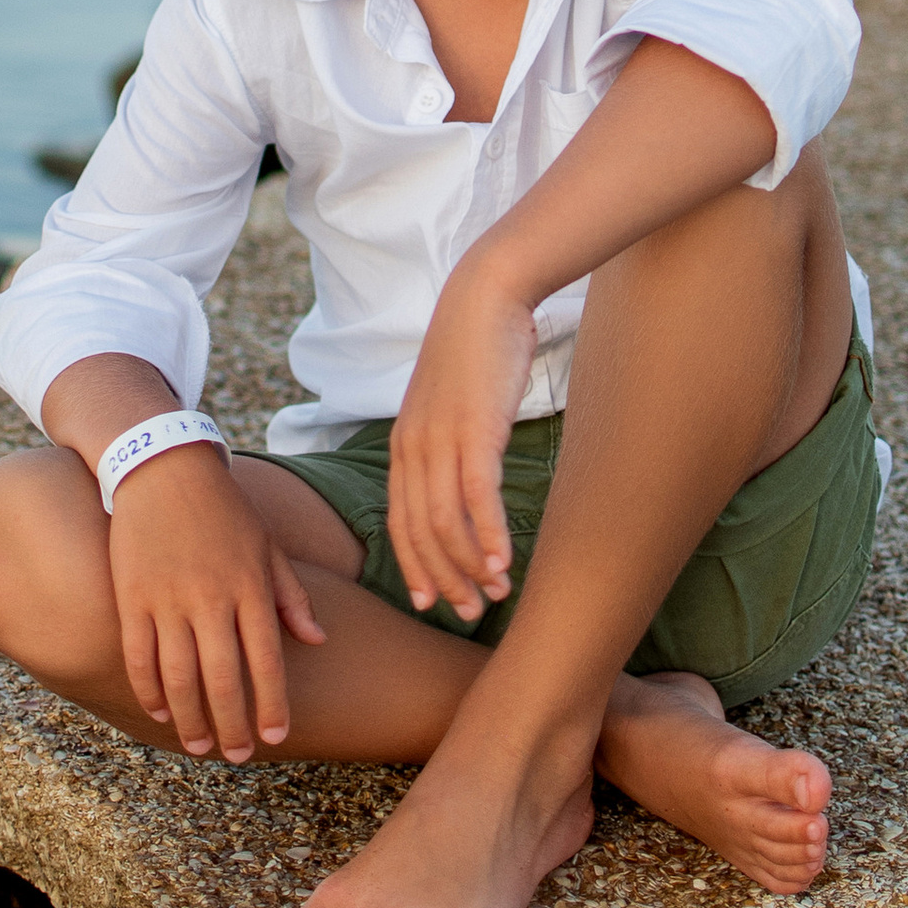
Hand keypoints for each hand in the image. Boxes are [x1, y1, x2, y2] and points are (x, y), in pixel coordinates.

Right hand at [106, 449, 326, 759]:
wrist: (163, 468)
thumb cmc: (224, 509)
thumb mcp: (268, 546)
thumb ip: (291, 596)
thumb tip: (317, 640)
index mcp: (249, 588)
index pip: (266, 660)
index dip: (271, 703)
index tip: (276, 736)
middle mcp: (210, 599)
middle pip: (222, 678)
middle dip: (232, 724)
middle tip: (238, 755)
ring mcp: (168, 599)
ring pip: (178, 675)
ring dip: (189, 717)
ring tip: (200, 745)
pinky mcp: (132, 595)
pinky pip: (139, 654)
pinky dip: (149, 688)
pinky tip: (158, 711)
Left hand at [386, 258, 535, 623]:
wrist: (485, 296)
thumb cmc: (476, 351)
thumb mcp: (451, 404)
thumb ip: (450, 442)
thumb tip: (465, 476)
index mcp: (403, 446)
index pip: (401, 523)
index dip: (416, 566)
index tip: (433, 601)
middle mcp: (413, 449)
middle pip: (419, 533)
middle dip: (444, 578)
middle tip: (468, 611)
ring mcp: (440, 441)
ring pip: (446, 524)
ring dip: (471, 565)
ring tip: (496, 593)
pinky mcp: (474, 432)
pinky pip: (476, 498)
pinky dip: (490, 536)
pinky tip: (506, 563)